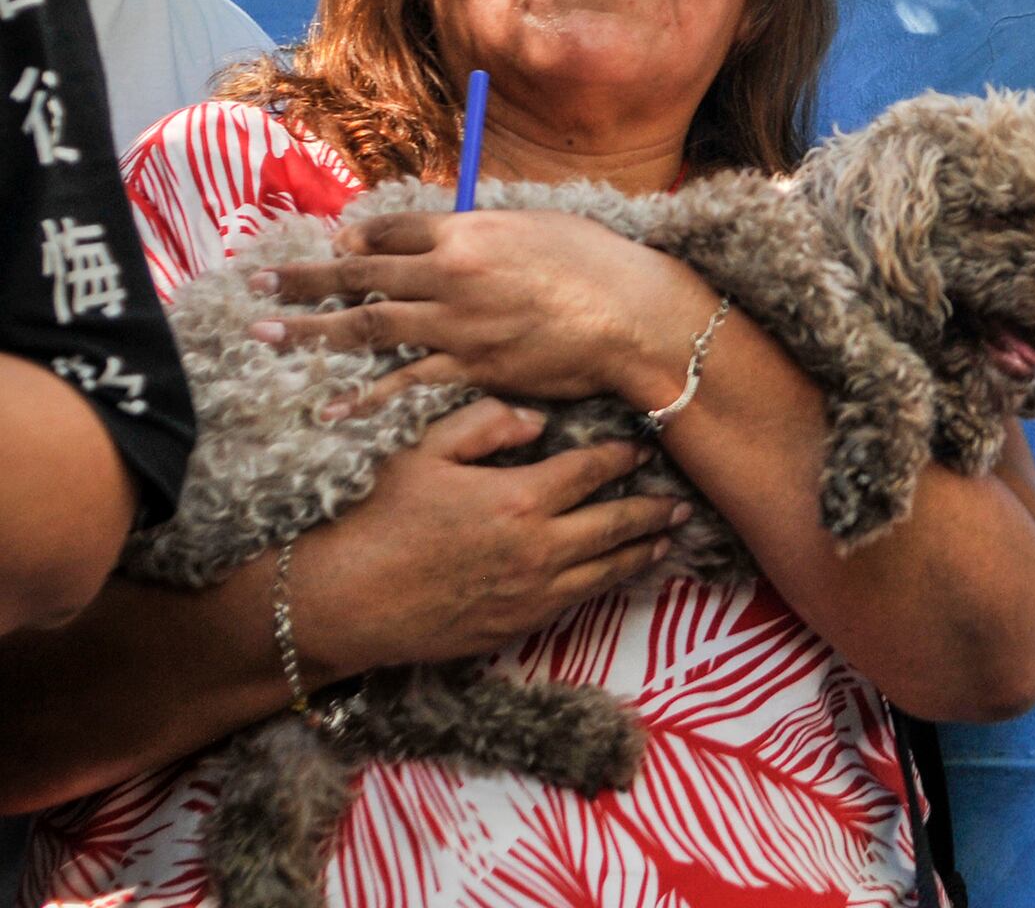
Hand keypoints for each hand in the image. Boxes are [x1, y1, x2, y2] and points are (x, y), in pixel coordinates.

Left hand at [256, 206, 710, 412]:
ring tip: (264, 333)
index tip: (335, 243)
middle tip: (260, 283)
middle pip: (362, 272)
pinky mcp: (471, 366)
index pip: (394, 229)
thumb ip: (492, 229)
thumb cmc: (601, 265)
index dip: (359, 236)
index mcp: (470, 231)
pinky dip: (363, 397)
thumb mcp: (542, 226)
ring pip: (367, 325)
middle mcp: (452, 272)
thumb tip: (461, 228)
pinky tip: (328, 407)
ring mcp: (457, 323)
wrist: (634, 316)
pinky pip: (404, 382)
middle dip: (305, 279)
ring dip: (309, 330)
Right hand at [291, 398, 685, 677]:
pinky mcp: (511, 630)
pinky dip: (600, 589)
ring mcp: (528, 596)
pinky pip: (571, 606)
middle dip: (653, 513)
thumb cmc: (374, 518)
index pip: (592, 472)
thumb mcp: (423, 449)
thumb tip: (537, 420)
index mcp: (520, 498)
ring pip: (603, 574)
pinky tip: (609, 580)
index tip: (641, 452)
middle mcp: (537, 550)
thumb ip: (486, 423)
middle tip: (680, 505)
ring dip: (638, 555)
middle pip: (615, 527)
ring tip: (663, 542)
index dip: (623, 460)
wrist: (336, 601)